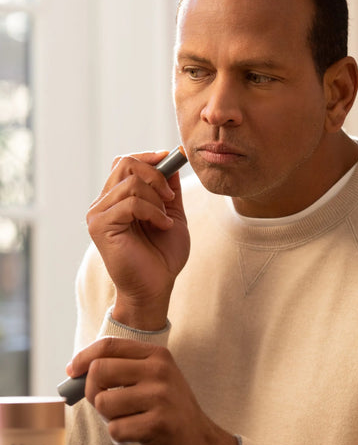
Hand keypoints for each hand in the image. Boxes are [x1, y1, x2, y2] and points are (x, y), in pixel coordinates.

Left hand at [67, 338, 237, 444]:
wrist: (196, 437)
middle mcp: (159, 371)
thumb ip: (123, 367)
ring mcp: (159, 396)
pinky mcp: (157, 424)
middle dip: (93, 390)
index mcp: (157, 354)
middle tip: (104, 401)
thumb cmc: (167, 405)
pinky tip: (136, 431)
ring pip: (104, 402)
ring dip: (108, 417)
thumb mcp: (154, 376)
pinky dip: (119, 435)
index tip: (72, 370)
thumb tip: (76, 371)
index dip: (84, 357)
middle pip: (100, 371)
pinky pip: (115, 429)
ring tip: (128, 417)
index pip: (110, 345)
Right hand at [86, 151, 190, 328]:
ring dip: (157, 199)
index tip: (169, 157)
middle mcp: (103, 203)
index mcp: (117, 199)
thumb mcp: (172, 213)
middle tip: (169, 196)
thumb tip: (171, 159)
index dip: (147, 157)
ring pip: (131, 183)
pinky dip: (154, 212)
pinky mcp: (100, 226)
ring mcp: (98, 214)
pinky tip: (163, 226)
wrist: (157, 287)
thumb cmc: (163, 255)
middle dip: (155, 174)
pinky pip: (131, 203)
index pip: (124, 162)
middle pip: (124, 164)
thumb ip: (169, 188)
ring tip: (165, 220)